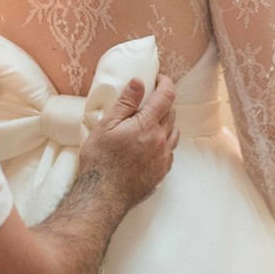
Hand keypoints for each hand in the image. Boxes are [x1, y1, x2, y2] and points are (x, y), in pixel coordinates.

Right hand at [79, 74, 178, 209]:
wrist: (102, 195)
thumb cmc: (100, 159)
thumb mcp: (107, 125)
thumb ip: (126, 102)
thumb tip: (140, 82)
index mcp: (148, 125)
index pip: (167, 96)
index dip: (166, 83)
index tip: (159, 78)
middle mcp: (161, 140)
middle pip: (171, 113)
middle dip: (163, 102)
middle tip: (148, 100)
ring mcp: (163, 158)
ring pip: (174, 132)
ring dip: (166, 122)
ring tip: (149, 122)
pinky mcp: (161, 172)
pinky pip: (170, 151)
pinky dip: (164, 142)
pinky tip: (150, 144)